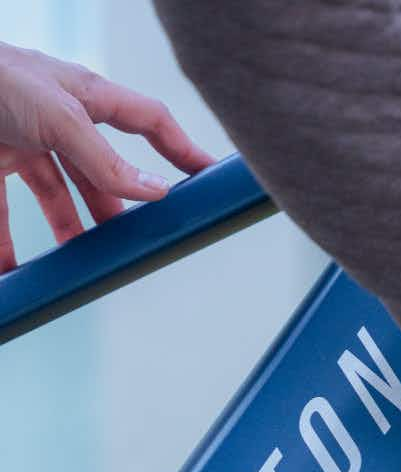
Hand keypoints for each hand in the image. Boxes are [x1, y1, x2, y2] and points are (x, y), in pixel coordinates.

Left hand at [0, 41, 213, 270]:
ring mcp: (24, 141)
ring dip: (68, 232)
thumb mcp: (60, 118)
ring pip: (56, 195)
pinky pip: (4, 211)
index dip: (182, 149)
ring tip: (81, 268)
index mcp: (87, 98)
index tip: (208, 179)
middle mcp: (60, 120)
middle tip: (138, 244)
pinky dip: (8, 245)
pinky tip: (13, 273)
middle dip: (118, 210)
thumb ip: (105, 158)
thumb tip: (155, 191)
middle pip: (102, 172)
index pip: (149, 122)